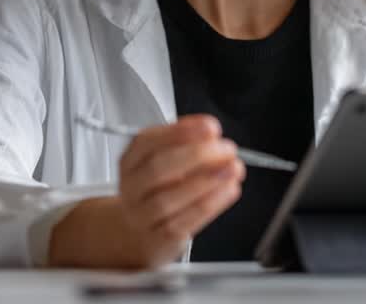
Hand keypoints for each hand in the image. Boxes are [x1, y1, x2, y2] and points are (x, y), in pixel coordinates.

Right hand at [50, 115, 244, 269]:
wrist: (138, 231)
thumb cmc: (159, 188)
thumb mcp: (164, 159)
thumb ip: (184, 142)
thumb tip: (209, 131)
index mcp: (131, 160)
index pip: (147, 141)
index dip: (180, 133)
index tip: (211, 127)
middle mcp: (132, 186)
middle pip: (157, 169)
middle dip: (197, 155)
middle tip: (227, 149)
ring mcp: (142, 215)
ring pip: (168, 199)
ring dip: (206, 182)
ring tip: (234, 168)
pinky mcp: (159, 237)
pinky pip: (184, 222)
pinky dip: (210, 204)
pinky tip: (229, 189)